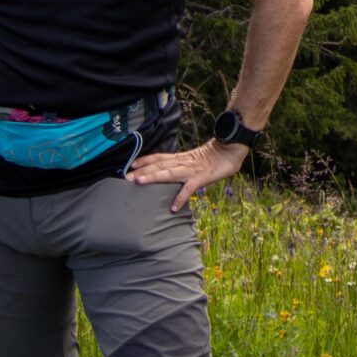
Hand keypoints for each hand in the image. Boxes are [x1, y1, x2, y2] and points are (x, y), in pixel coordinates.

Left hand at [126, 139, 249, 211]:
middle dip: (142, 170)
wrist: (230, 149)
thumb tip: (175, 172)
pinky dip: (181, 198)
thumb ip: (185, 165)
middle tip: (126, 176)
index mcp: (181, 158)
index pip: (159, 157)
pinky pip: (189, 189)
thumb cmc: (215, 156)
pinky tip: (173, 208)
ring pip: (169, 173)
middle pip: (159, 165)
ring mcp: (191, 170)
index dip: (145, 160)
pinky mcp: (201, 178)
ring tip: (140, 182)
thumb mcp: (196, 160)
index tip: (131, 164)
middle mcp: (183, 163)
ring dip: (153, 177)